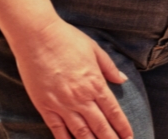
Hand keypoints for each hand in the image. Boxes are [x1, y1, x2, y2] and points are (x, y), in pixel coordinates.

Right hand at [11, 16, 132, 138]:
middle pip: (99, 125)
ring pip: (79, 132)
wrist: (39, 38)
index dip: (121, 125)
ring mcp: (61, 104)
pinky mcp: (45, 107)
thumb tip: (122, 80)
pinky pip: (57, 130)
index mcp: (95, 82)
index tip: (129, 135)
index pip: (112, 110)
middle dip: (110, 138)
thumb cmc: (68, 40)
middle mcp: (80, 97)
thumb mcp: (95, 49)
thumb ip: (109, 67)